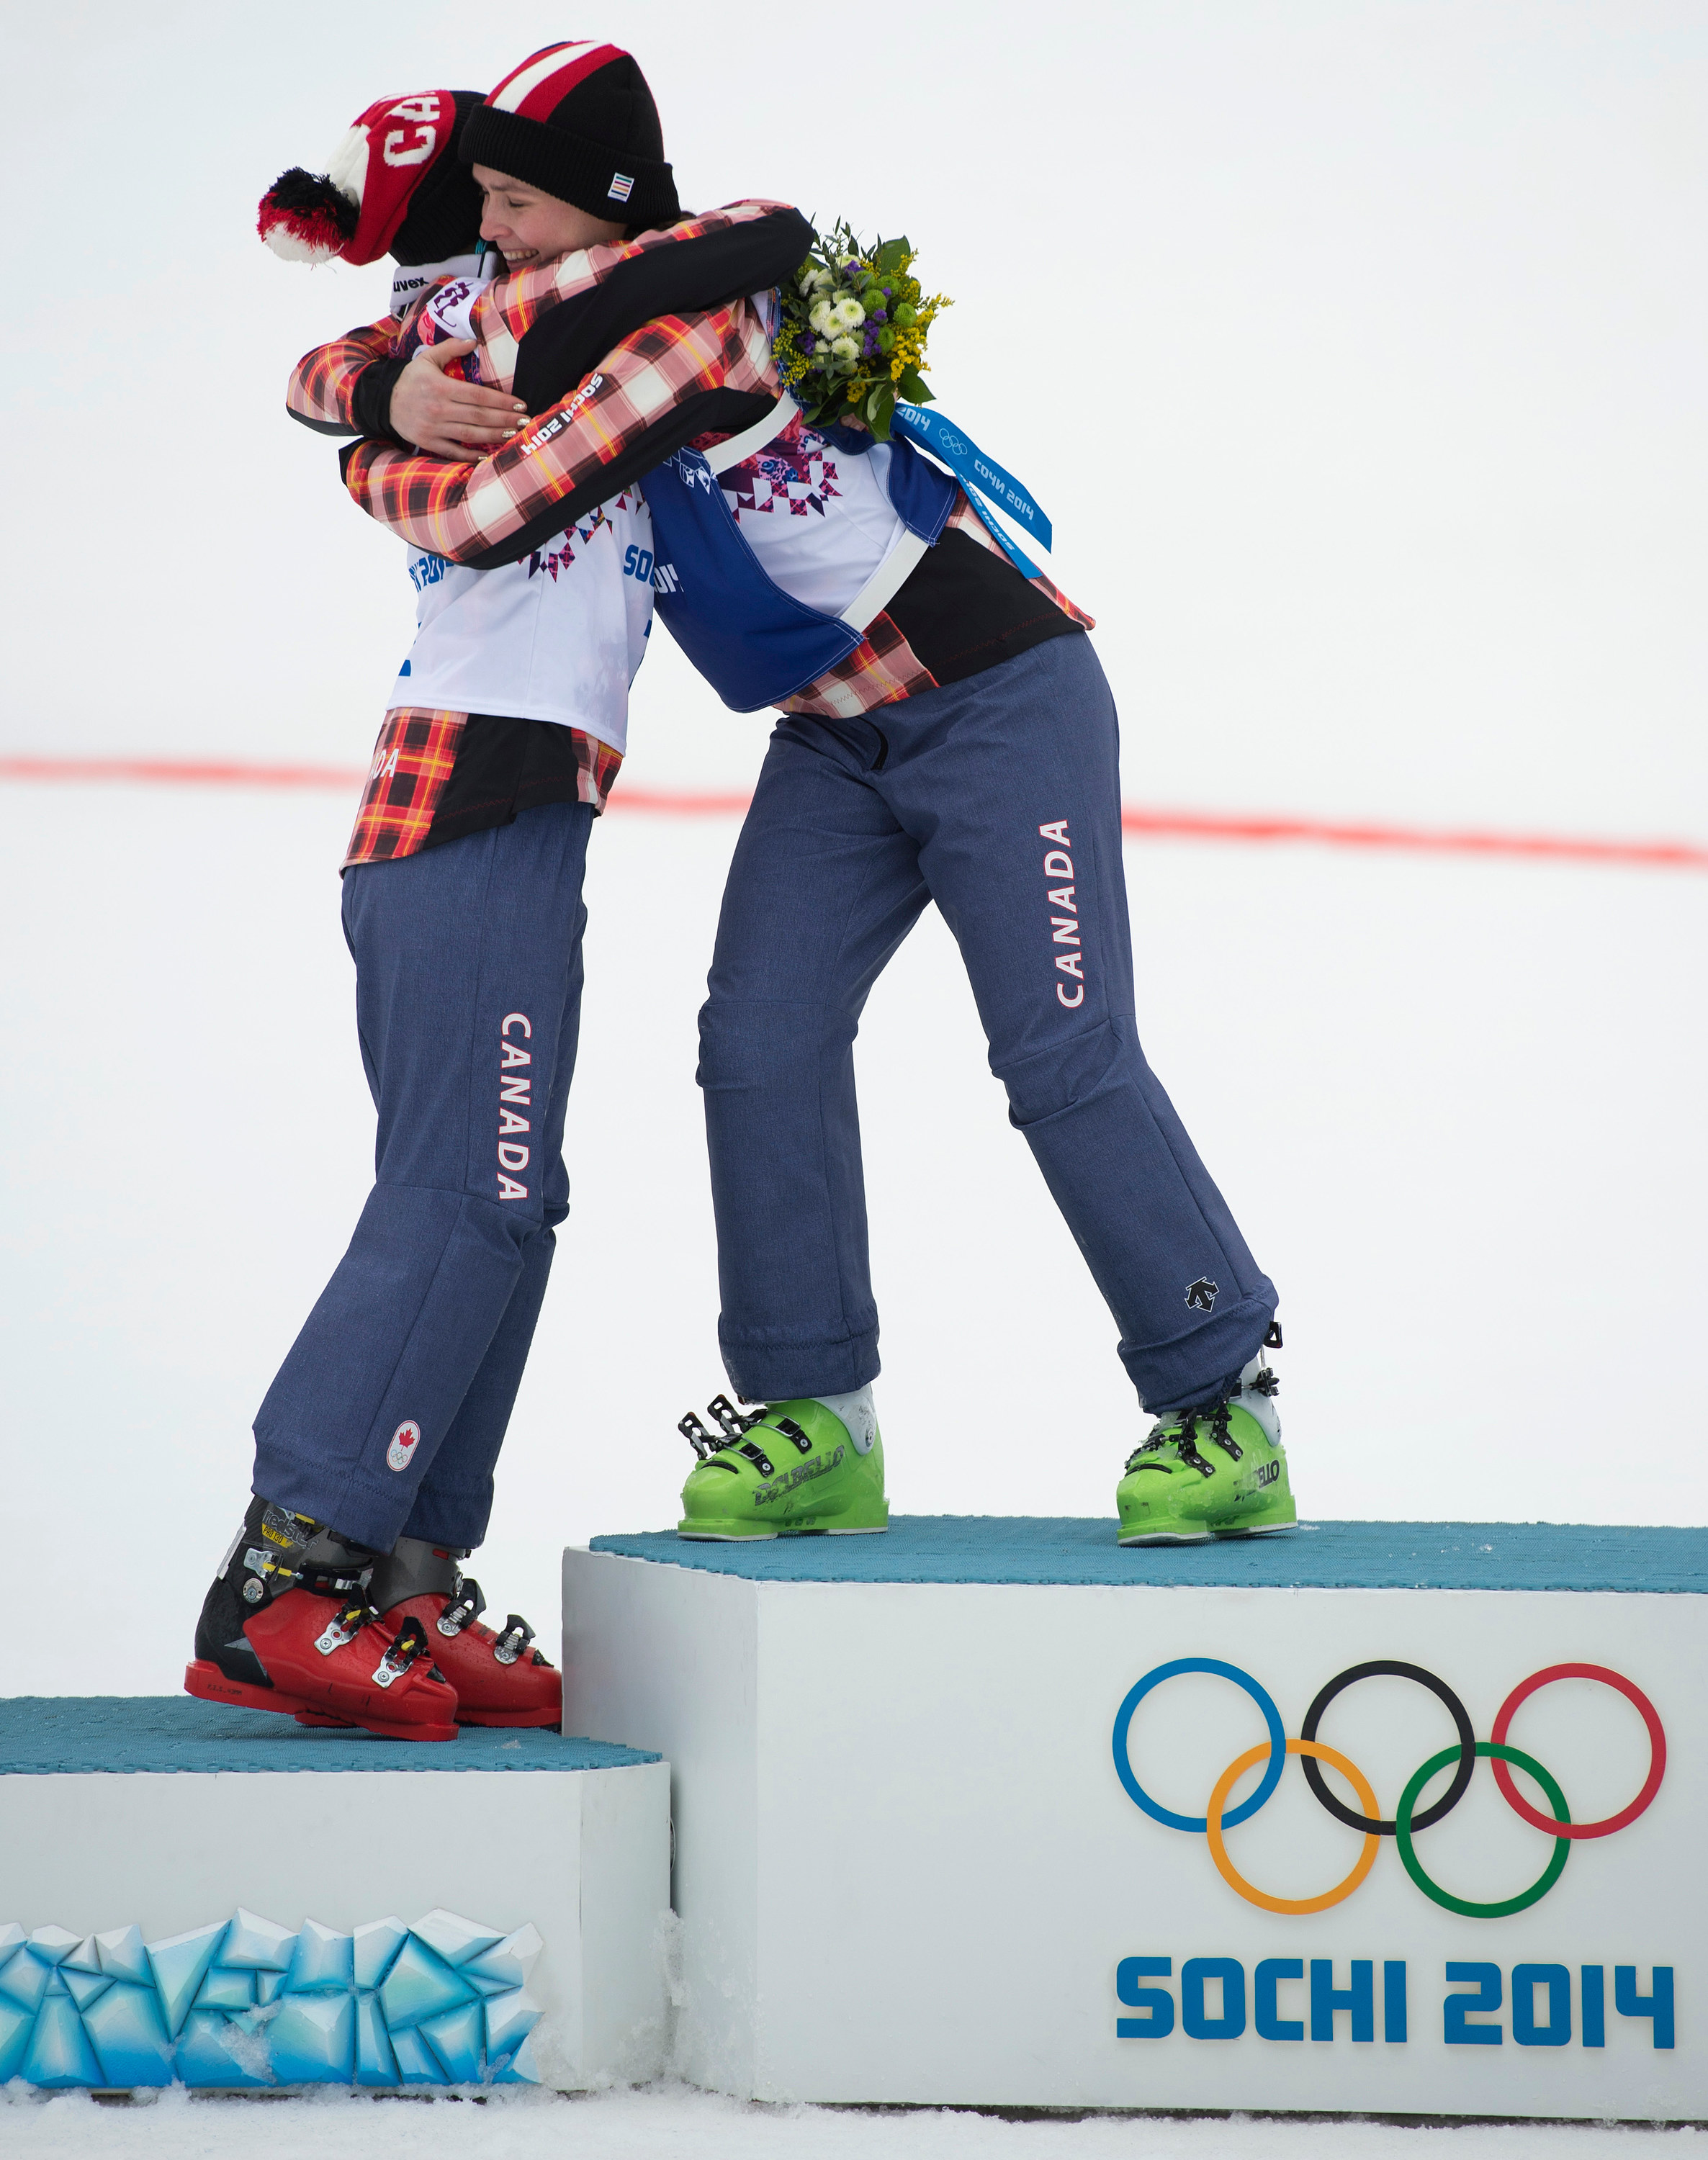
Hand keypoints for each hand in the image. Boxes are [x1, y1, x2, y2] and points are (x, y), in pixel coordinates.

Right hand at [388, 339, 526, 456]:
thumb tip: (473, 341)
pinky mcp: (428, 442)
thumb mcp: (427, 358)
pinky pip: (453, 452)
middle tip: (526, 421)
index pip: (478, 395)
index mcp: (441, 387)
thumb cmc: (411, 379)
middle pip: (479, 416)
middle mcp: (439, 408)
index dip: (501, 401)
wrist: (383, 401)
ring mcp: (434, 428)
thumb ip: (450, 348)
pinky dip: (470, 456)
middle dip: (505, 419)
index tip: (520, 404)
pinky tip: (487, 455)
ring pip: (470, 435)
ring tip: (514, 434)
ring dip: (494, 436)